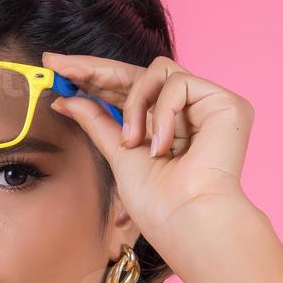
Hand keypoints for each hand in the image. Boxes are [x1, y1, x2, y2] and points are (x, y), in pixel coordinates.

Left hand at [42, 52, 257, 250]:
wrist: (186, 218)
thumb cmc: (158, 202)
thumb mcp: (118, 154)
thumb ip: (97, 122)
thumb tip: (66, 99)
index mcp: (164, 125)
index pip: (126, 91)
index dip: (92, 79)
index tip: (55, 70)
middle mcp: (187, 111)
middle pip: (138, 73)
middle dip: (93, 67)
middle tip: (56, 64)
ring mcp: (206, 105)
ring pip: (157, 71)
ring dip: (134, 106)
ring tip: (132, 142)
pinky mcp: (226, 103)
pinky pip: (178, 82)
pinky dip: (162, 113)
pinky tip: (164, 146)